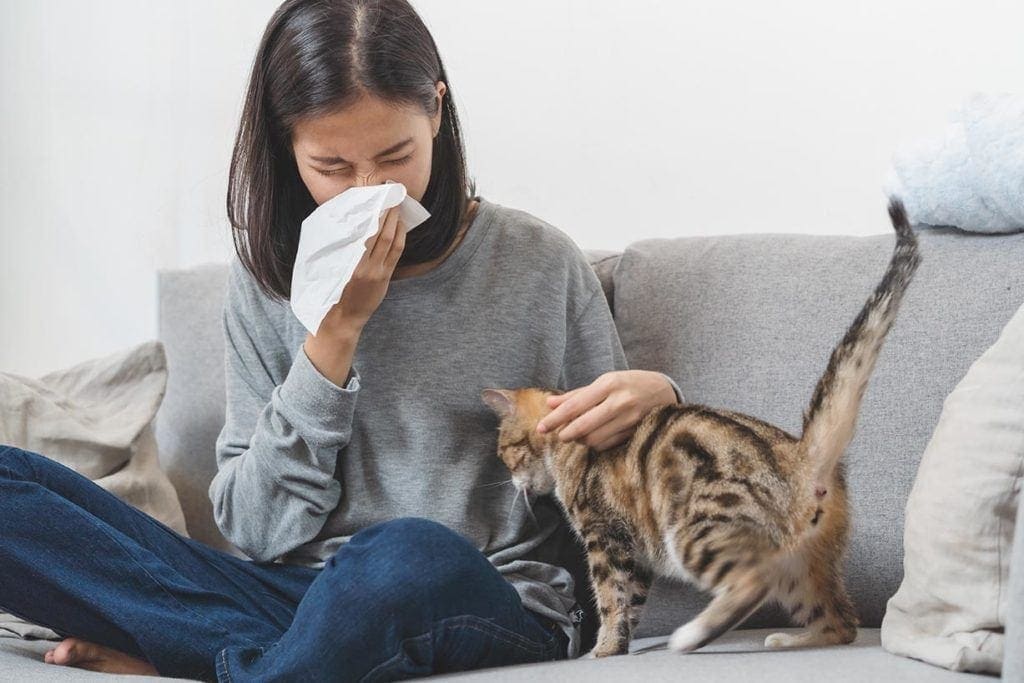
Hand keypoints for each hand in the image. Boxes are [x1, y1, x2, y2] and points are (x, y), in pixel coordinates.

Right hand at [303, 206, 404, 387]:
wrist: (340, 320)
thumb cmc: (329, 292)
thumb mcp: (329, 268)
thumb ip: (341, 248)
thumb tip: (348, 223)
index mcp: (350, 263)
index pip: (366, 232)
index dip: (375, 214)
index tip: (377, 197)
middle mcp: (365, 267)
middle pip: (382, 233)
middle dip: (388, 213)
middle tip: (392, 195)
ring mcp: (378, 273)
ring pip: (392, 242)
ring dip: (396, 222)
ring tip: (397, 206)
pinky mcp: (385, 278)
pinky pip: (396, 253)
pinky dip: (400, 237)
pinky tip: (400, 226)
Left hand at [536, 370, 676, 450]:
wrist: (664, 390)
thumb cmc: (629, 383)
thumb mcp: (604, 382)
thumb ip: (577, 394)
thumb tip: (549, 404)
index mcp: (609, 384)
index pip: (575, 406)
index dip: (554, 419)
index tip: (541, 427)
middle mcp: (620, 401)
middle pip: (583, 426)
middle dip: (565, 434)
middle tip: (558, 435)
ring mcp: (629, 419)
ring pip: (594, 439)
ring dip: (580, 440)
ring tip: (577, 434)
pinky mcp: (635, 432)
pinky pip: (607, 445)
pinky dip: (595, 444)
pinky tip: (592, 438)